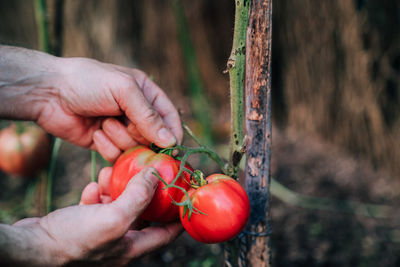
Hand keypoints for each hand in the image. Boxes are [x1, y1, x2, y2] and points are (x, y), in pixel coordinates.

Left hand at [0, 46, 181, 161]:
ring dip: (118, 138)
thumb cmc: (87, 83)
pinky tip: (94, 133)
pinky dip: (106, 146)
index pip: (169, 117)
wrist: (48, 93)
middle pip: (152, 138)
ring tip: (103, 123)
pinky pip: (116, 156)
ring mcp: (120, 129)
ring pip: (134, 149)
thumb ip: (149, 116)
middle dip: (137, 133)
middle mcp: (135, 113)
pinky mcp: (105, 143)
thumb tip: (170, 141)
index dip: (172, 134)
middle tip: (121, 121)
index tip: (172, 150)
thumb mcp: (124, 91)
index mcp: (145, 94)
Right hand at [11, 168, 181, 265]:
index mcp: (132, 248)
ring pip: (117, 207)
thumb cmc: (73, 241)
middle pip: (141, 215)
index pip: (166, 233)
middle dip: (145, 193)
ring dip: (118, 188)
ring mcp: (100, 235)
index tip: (187, 197)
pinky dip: (98, 194)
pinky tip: (94, 185)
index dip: (179, 216)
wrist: (31, 246)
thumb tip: (157, 174)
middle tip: (150, 173)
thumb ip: (138, 196)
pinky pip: (96, 207)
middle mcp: (118, 244)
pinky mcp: (82, 226)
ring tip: (115, 173)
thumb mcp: (113, 217)